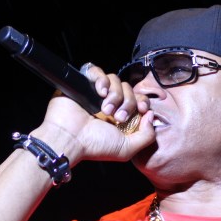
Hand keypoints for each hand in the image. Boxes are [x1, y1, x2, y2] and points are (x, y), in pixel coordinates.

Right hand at [37, 62, 155, 163]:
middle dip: (128, 102)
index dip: (143, 102)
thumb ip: (146, 136)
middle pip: (129, 89)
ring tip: (105, 109)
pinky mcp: (82, 84)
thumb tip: (150, 115)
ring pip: (115, 80)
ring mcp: (95, 93)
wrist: (70, 139)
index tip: (142, 110)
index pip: (138, 100)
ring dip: (115, 94)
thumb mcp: (127, 149)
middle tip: (118, 117)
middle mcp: (108, 103)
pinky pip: (97, 71)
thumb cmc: (95, 146)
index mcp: (119, 116)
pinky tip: (99, 93)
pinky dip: (102, 79)